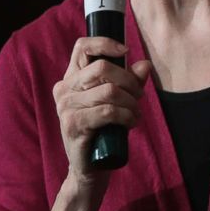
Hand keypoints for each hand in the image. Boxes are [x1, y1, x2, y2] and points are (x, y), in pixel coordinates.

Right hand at [52, 37, 151, 182]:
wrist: (89, 167)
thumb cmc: (104, 130)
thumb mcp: (118, 101)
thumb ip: (130, 82)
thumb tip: (145, 64)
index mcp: (71, 78)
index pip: (82, 47)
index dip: (105, 43)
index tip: (126, 51)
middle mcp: (64, 89)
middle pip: (102, 67)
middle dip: (129, 80)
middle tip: (139, 97)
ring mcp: (65, 107)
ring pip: (109, 91)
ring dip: (131, 102)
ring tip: (136, 114)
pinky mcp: (73, 124)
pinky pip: (108, 111)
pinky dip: (126, 115)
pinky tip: (132, 123)